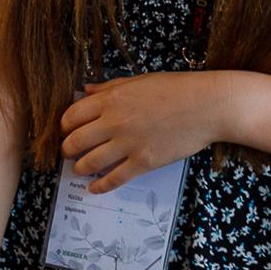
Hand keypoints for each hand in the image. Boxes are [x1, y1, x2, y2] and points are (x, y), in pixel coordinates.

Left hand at [60, 72, 234, 193]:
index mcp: (110, 99)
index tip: (66, 132)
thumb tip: (85, 90)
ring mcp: (129, 143)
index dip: (64, 127)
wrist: (206, 105)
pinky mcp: (144, 162)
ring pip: (90, 163)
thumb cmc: (174, 89)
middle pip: (75, 141)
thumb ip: (108, 87)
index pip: (71, 116)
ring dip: (80, 168)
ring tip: (80, 169)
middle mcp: (114, 122)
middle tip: (67, 153)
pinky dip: (100, 186)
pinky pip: (115, 179)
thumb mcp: (137, 81)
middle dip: (67, 150)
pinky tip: (94, 188)